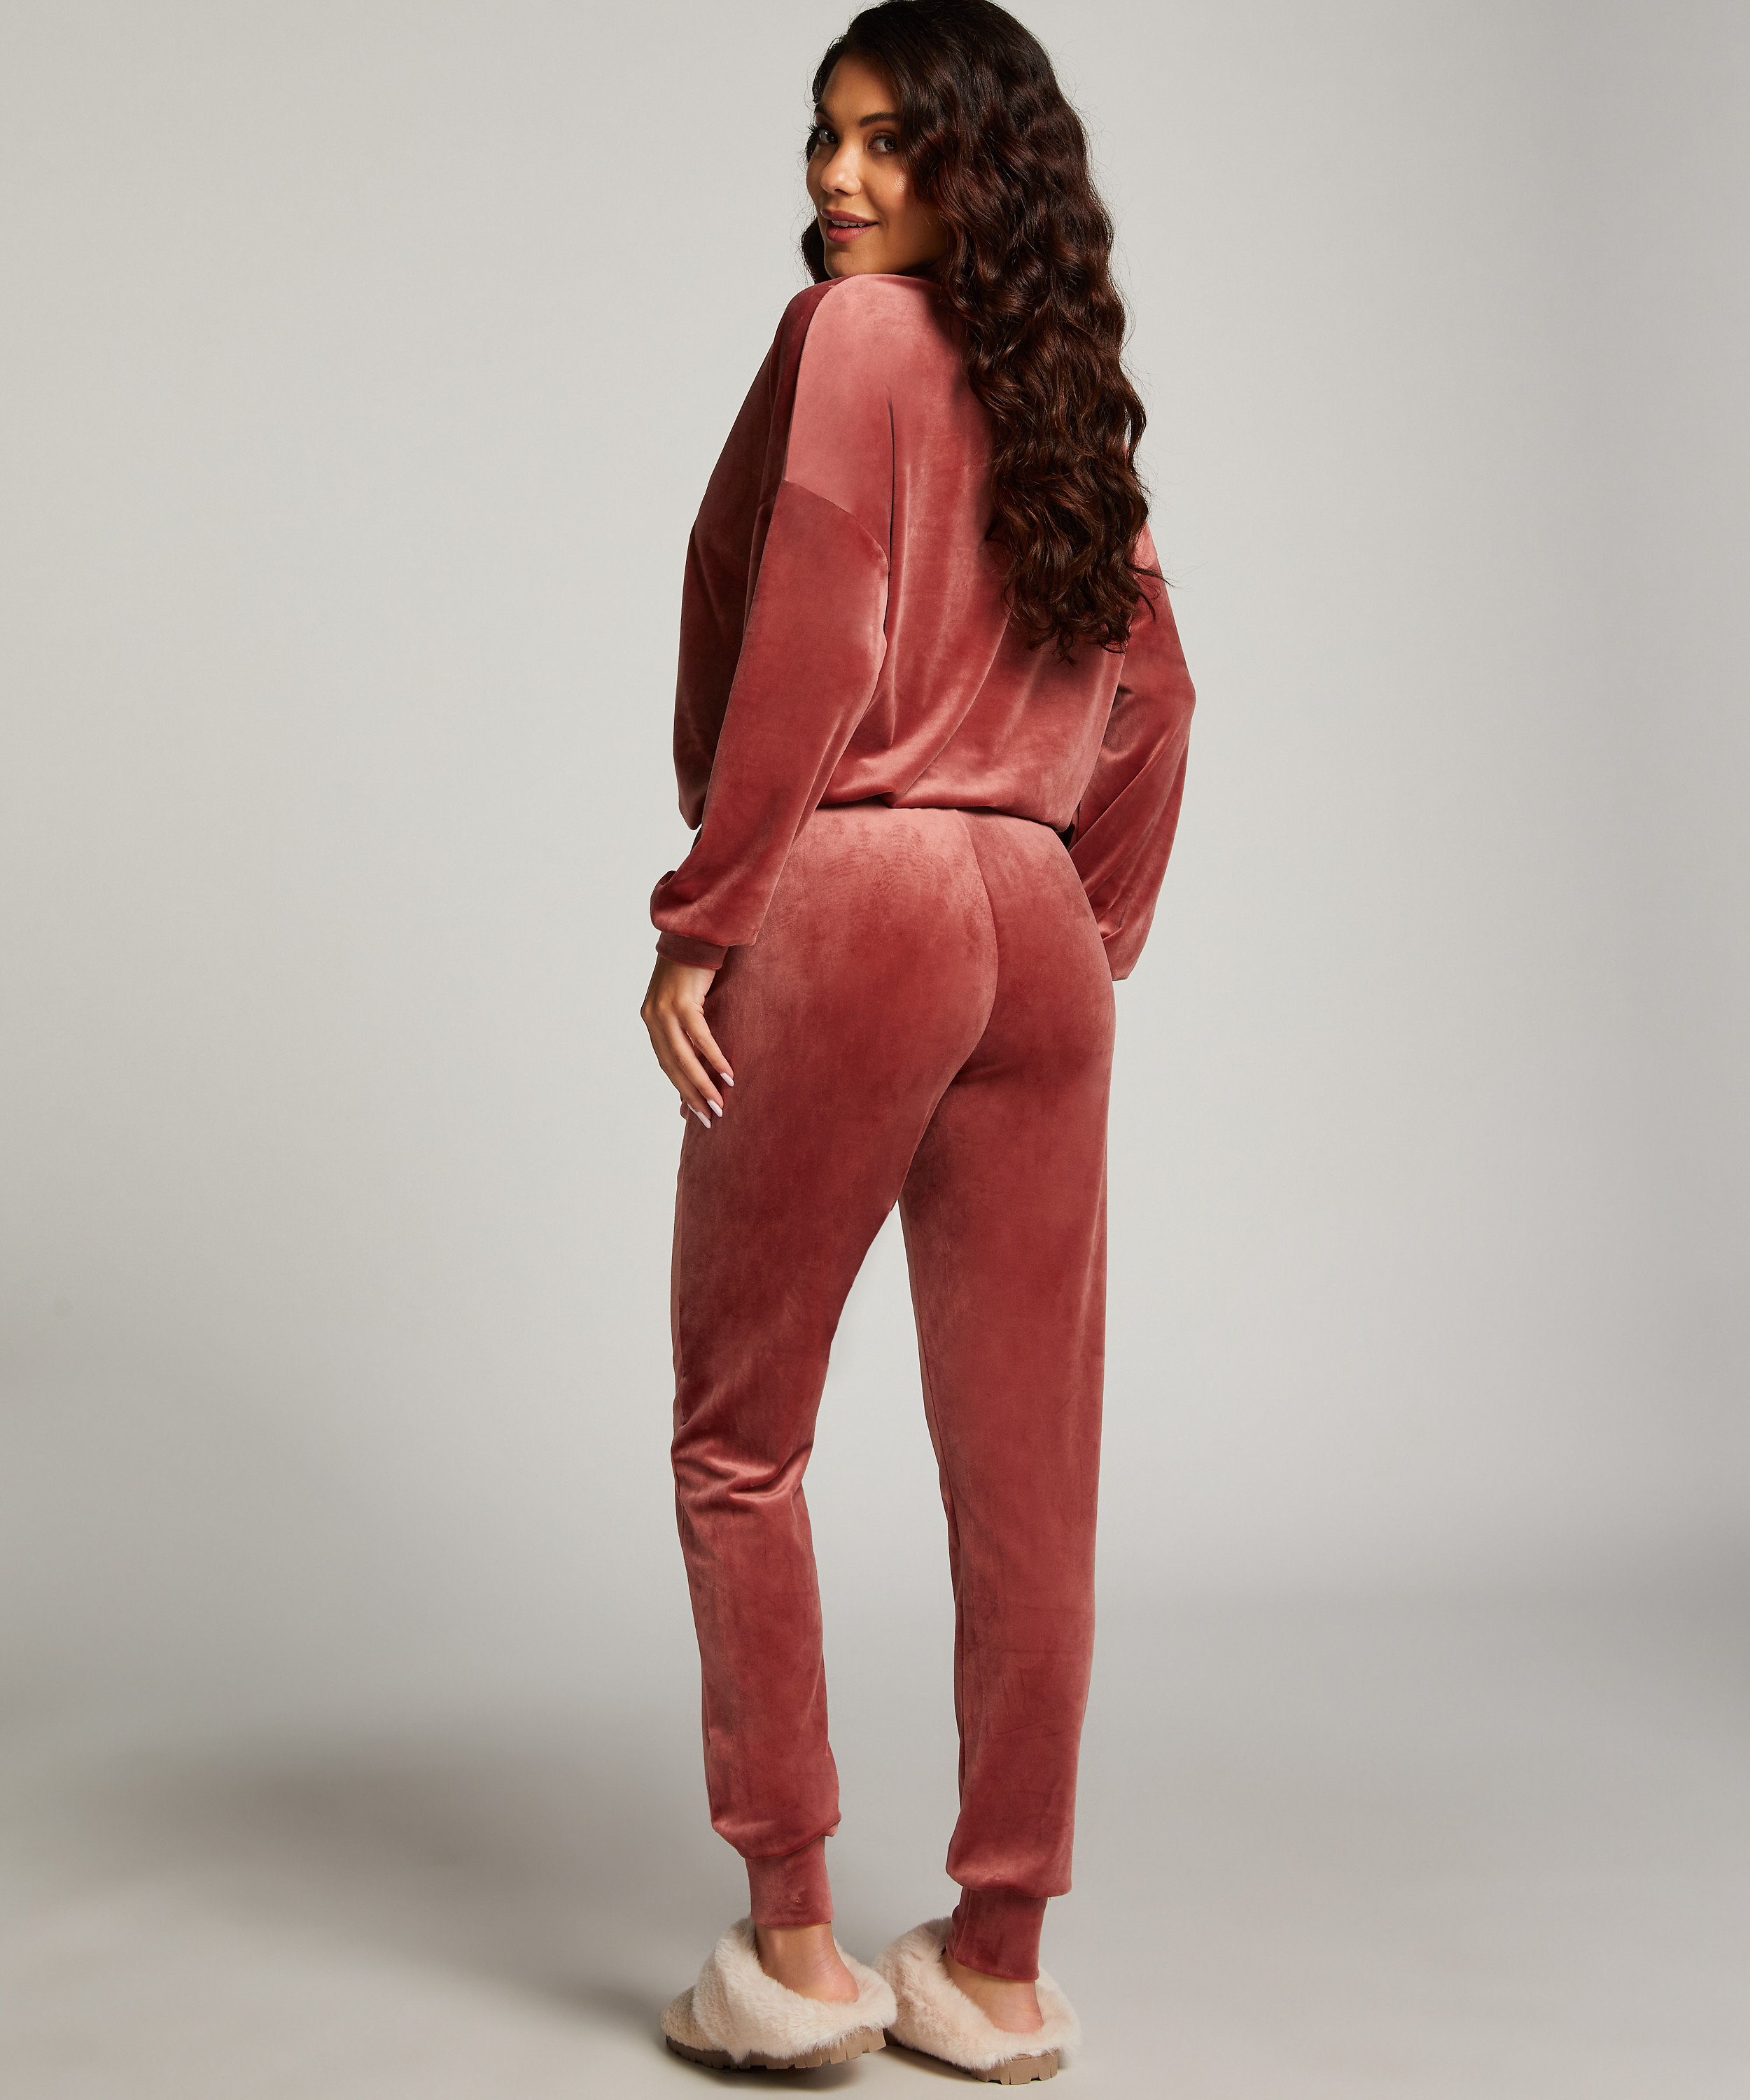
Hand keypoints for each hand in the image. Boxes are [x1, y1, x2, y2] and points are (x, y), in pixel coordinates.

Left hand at [640, 956, 733, 1128]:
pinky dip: (713, 1058)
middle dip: (691, 1095)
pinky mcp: (683, 1002)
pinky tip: (726, 1075)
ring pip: (683, 1057)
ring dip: (702, 1084)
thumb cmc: (695, 968)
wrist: (694, 934)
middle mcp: (653, 1017)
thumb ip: (687, 1026)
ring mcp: (665, 1010)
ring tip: (719, 1104)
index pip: (665, 1062)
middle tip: (709, 1118)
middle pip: (672, 1066)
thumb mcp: (685, 1000)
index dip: (680, 1088)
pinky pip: (699, 1037)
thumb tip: (701, 1057)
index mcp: (651, 1019)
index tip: (695, 1111)